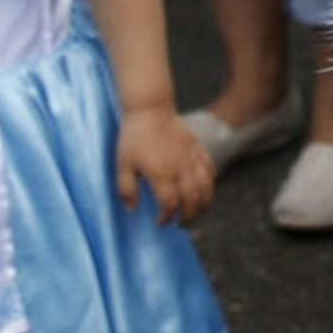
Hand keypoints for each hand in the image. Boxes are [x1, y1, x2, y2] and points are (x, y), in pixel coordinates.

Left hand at [115, 103, 217, 220]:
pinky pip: (210, 169)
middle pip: (193, 200)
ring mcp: (192, 158)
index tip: (161, 222)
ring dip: (203, 204)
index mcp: (161, 174)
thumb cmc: (133, 138)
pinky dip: (210, 183)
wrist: (150, 109)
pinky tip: (204, 189)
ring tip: (196, 211)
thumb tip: (132, 209)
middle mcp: (180, 168)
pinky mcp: (198, 148)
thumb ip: (126, 189)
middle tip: (181, 222)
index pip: (171, 205)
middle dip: (189, 216)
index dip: (167, 217)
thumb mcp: (122, 165)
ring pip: (206, 187)